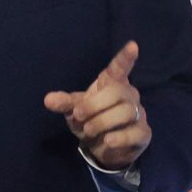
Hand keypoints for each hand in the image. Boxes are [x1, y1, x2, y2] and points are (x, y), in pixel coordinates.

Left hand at [43, 40, 150, 170]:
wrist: (103, 146)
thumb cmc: (91, 120)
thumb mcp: (75, 111)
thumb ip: (65, 103)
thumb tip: (48, 100)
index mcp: (112, 84)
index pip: (120, 68)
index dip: (126, 57)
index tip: (133, 45)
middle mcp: (128, 95)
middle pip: (118, 91)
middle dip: (95, 105)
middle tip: (79, 116)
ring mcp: (138, 113)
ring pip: (125, 112)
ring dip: (103, 122)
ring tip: (88, 131)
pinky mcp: (143, 133)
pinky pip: (135, 132)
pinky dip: (119, 138)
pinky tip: (107, 141)